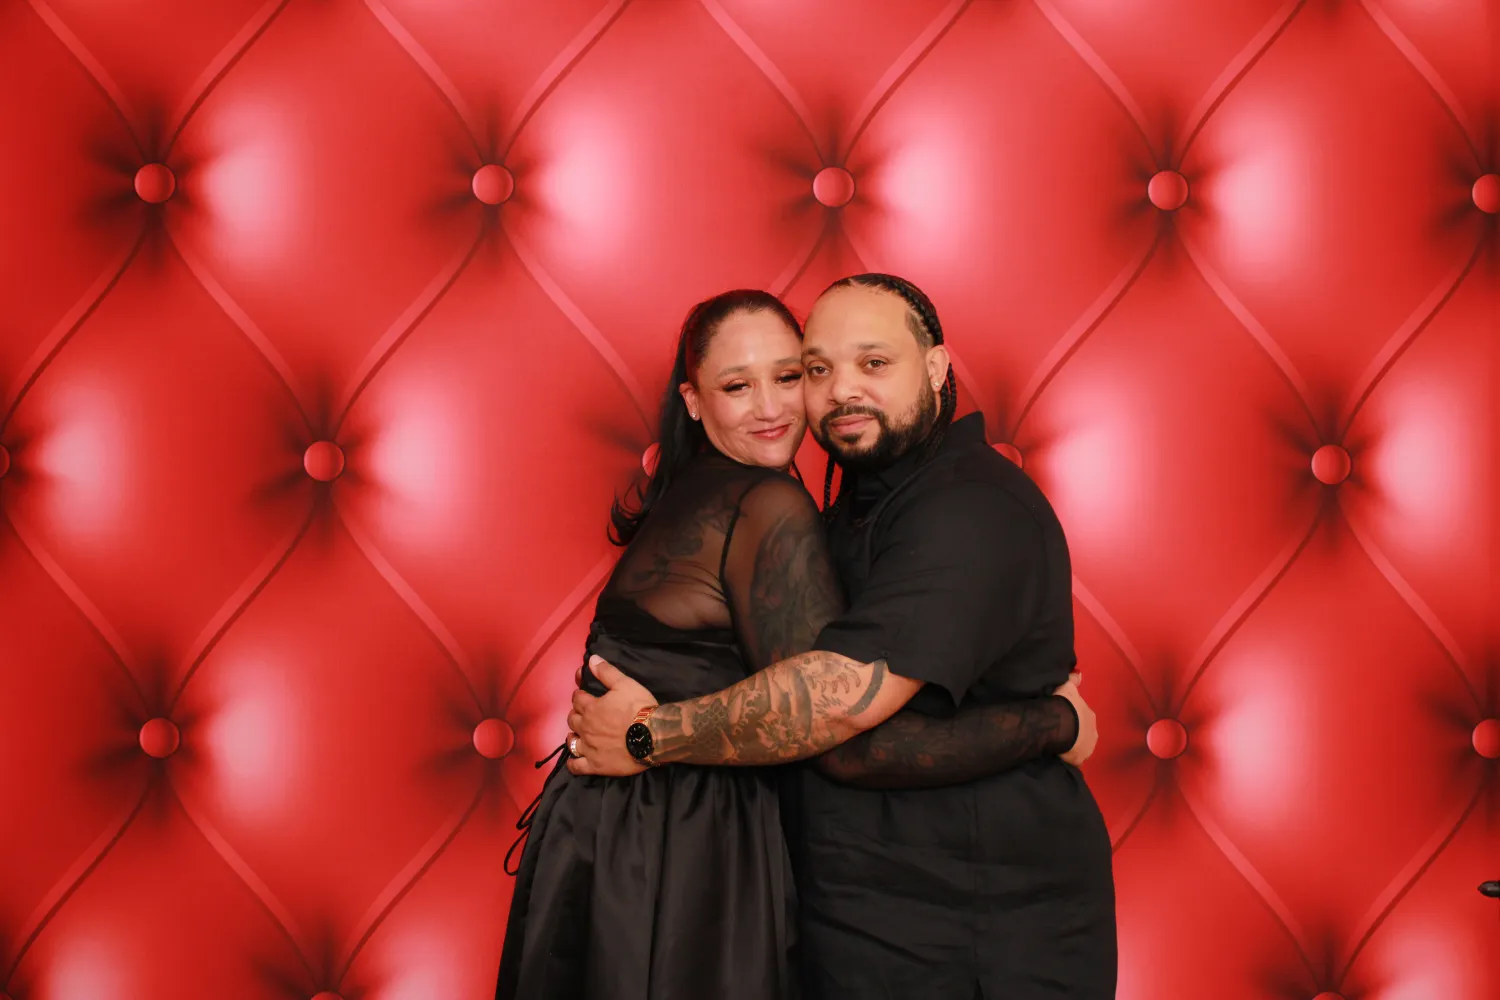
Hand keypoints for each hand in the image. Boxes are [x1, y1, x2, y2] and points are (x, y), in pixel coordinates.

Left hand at [566, 656, 656, 776]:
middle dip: (576, 714)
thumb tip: (591, 659)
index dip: (580, 695)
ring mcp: (589, 747)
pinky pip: (577, 766)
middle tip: (584, 713)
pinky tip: (574, 761)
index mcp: (591, 707)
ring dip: (573, 736)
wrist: (653, 735)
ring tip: (577, 734)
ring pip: (572, 741)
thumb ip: (606, 672)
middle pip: (572, 719)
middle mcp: (586, 727)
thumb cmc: (639, 707)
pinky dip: (573, 764)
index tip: (583, 694)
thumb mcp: (625, 684)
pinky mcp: (595, 765)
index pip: (577, 698)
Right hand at [1053, 671, 1096, 766]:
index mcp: (1089, 715)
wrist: (1060, 724)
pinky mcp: (1079, 759)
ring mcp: (1087, 747)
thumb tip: (1079, 674)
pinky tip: (1060, 757)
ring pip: (1081, 747)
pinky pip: (1074, 760)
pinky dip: (1069, 758)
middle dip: (1076, 734)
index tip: (1066, 720)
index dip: (1075, 719)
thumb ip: (1073, 681)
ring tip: (1060, 746)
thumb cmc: (1063, 704)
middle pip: (1084, 733)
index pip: (1083, 718)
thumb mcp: (1067, 687)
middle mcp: (1093, 732)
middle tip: (1062, 733)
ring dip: (1074, 747)